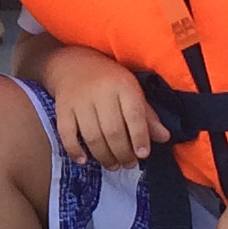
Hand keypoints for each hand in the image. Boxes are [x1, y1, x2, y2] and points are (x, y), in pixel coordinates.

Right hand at [45, 46, 166, 169]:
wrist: (73, 63)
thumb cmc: (109, 80)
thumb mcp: (132, 90)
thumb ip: (147, 115)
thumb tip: (165, 137)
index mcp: (123, 85)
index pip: (134, 115)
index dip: (139, 137)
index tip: (143, 155)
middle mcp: (101, 92)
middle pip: (112, 130)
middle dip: (122, 153)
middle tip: (128, 164)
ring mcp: (79, 100)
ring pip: (92, 136)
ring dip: (103, 156)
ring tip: (113, 165)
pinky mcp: (62, 108)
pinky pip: (66, 133)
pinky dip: (74, 150)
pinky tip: (83, 161)